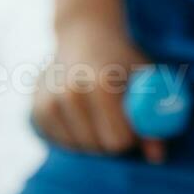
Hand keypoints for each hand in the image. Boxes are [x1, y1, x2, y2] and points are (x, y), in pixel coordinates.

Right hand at [32, 19, 166, 163]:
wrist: (85, 35)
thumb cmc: (122, 59)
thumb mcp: (145, 80)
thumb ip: (153, 118)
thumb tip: (156, 158)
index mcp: (102, 84)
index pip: (118, 141)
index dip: (132, 138)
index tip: (136, 123)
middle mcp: (70, 92)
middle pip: (98, 147)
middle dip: (113, 140)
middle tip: (119, 118)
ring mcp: (49, 101)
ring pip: (78, 148)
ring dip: (93, 140)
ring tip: (100, 112)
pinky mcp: (36, 109)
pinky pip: (61, 142)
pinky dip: (74, 137)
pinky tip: (82, 114)